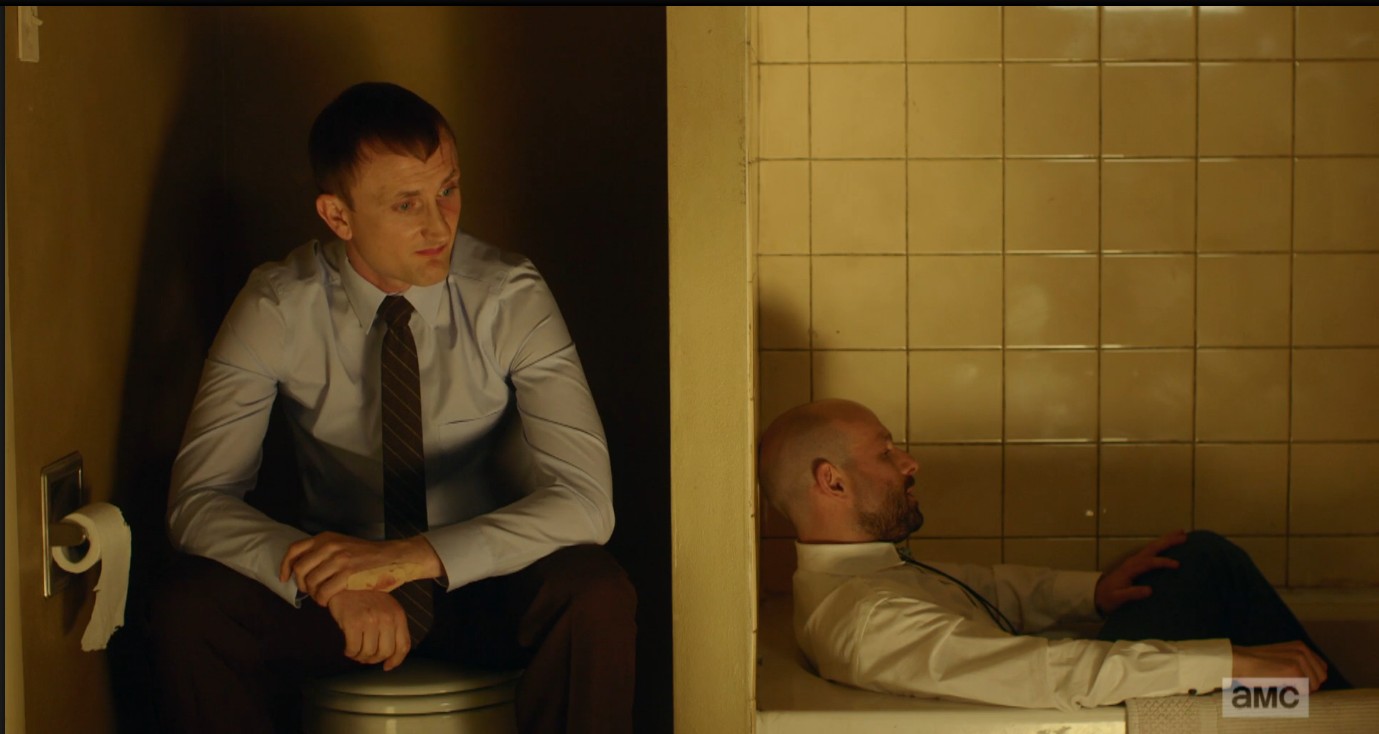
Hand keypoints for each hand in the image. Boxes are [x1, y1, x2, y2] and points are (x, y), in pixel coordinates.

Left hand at [279, 531, 440, 606]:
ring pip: (311, 583)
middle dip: (302, 584)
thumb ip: (324, 551)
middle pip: (300, 569)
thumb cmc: (369, 556)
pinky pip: (323, 593)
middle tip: (311, 591)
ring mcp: (339, 560)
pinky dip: (323, 600)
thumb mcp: (343, 545)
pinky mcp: (347, 575)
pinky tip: (330, 600)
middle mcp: (330, 546)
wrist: (394, 558)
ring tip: (323, 596)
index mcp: (327, 538)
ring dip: (314, 594)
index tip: (285, 577)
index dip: (285, 566)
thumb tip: (302, 567)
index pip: (295, 550)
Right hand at [327, 590, 410, 670]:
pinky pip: (353, 649)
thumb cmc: (365, 595)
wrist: (345, 581)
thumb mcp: (385, 607)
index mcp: (398, 615)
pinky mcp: (353, 623)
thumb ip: (391, 627)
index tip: (387, 666)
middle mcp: (387, 618)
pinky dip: (350, 653)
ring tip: (355, 651)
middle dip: (374, 659)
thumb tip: (389, 657)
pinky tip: (348, 648)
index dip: (395, 660)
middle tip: (365, 657)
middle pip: (385, 652)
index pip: (403, 645)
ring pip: (368, 653)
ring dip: (360, 657)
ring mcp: (370, 621)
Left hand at [1095, 529, 1187, 615]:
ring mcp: (1134, 561)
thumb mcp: (1118, 598)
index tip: (1177, 564)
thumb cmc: (1108, 598)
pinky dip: (1161, 545)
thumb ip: (1132, 594)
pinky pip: (1151, 551)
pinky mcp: (1136, 563)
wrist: (1097, 595)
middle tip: (1184, 535)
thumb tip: (1150, 590)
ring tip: (1181, 533)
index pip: (1149, 562)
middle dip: (1167, 541)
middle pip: (1152, 548)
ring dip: (1166, 539)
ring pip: (1152, 547)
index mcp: (1130, 569)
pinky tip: (1169, 544)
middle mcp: (1133, 561)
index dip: (1163, 562)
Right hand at [1232, 641, 1327, 691]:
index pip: (1321, 668)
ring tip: (1284, 685)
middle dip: (1309, 685)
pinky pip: (1305, 690)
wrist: (1239, 661)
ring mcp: (1299, 660)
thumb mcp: (1280, 658)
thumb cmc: (1255, 663)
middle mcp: (1303, 650)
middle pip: (1321, 677)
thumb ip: (1297, 663)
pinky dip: (1295, 693)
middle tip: (1289, 685)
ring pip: (1315, 685)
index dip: (1311, 678)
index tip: (1295, 682)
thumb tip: (1312, 681)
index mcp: (1300, 646)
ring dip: (1301, 690)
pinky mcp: (1294, 671)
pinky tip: (1282, 687)